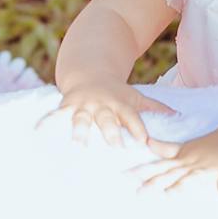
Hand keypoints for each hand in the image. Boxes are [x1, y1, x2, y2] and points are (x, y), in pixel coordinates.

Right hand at [38, 81, 176, 147]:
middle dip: (110, 132)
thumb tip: (180, 117)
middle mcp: (102, 106)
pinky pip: (55, 116)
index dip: (137, 128)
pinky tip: (37, 131)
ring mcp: (83, 106)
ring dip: (79, 131)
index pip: (131, 118)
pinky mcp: (66, 106)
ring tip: (77, 144)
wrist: (90, 72)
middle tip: (115, 146)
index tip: (143, 142)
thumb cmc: (117, 92)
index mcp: (120, 105)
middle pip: (107, 120)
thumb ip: (156, 109)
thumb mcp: (136, 97)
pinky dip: (46, 123)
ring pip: (81, 119)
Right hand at [130, 130, 217, 196]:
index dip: (178, 188)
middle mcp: (191, 162)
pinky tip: (147, 143)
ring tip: (128, 174)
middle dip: (153, 183)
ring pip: (163, 163)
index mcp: (203, 171)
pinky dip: (158, 146)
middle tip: (137, 193)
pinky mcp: (186, 149)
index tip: (166, 195)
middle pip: (169, 173)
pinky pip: (168, 148)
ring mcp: (187, 155)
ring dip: (146, 169)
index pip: (187, 181)